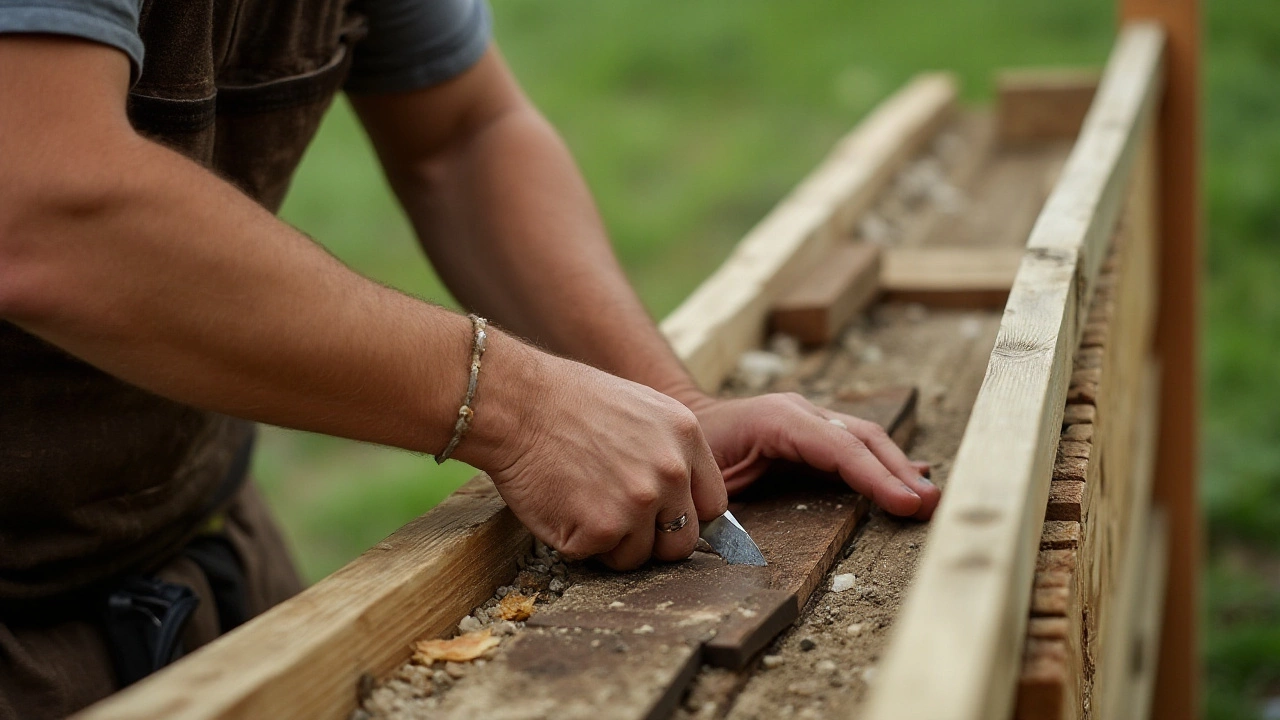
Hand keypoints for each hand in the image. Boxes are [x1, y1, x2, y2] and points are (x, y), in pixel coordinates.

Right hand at [483, 353, 727, 569]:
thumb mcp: (641, 409)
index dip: (685, 517)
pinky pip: (596, 558)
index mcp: (686, 438)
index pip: (712, 505)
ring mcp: (638, 504)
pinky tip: (561, 504)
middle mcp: (671, 472)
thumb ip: (669, 452)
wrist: (517, 402)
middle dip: (652, 541)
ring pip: (638, 557)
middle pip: (683, 542)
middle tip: (616, 520)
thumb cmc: (568, 402)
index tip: (663, 519)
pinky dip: (576, 542)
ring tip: (581, 502)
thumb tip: (683, 499)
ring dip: (610, 543)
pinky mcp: (601, 530)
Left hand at [684, 392, 939, 520]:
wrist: (682, 421)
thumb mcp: (708, 480)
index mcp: (778, 420)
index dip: (874, 477)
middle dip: (898, 472)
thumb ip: (733, 505)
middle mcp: (800, 412)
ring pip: (865, 438)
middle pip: (863, 439)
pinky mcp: (814, 429)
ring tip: (928, 496)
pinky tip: (910, 477)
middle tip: (929, 504)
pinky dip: (884, 462)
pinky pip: (855, 444)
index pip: (839, 448)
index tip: (906, 503)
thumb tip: (745, 542)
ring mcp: (809, 417)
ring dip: (899, 467)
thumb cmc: (692, 454)